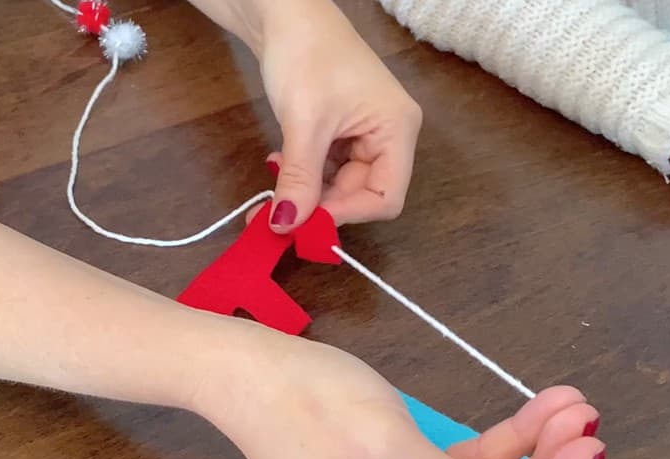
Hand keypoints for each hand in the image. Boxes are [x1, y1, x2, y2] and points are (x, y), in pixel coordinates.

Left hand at [255, 0, 421, 230]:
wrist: (283, 11)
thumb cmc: (306, 54)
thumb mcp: (303, 123)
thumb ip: (300, 179)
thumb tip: (287, 226)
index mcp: (397, 130)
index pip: (386, 197)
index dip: (346, 214)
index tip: (304, 222)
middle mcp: (388, 136)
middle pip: (361, 195)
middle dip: (319, 207)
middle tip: (276, 216)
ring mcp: (365, 133)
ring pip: (339, 185)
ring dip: (306, 194)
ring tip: (271, 192)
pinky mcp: (342, 131)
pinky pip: (327, 168)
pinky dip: (303, 175)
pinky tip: (279, 165)